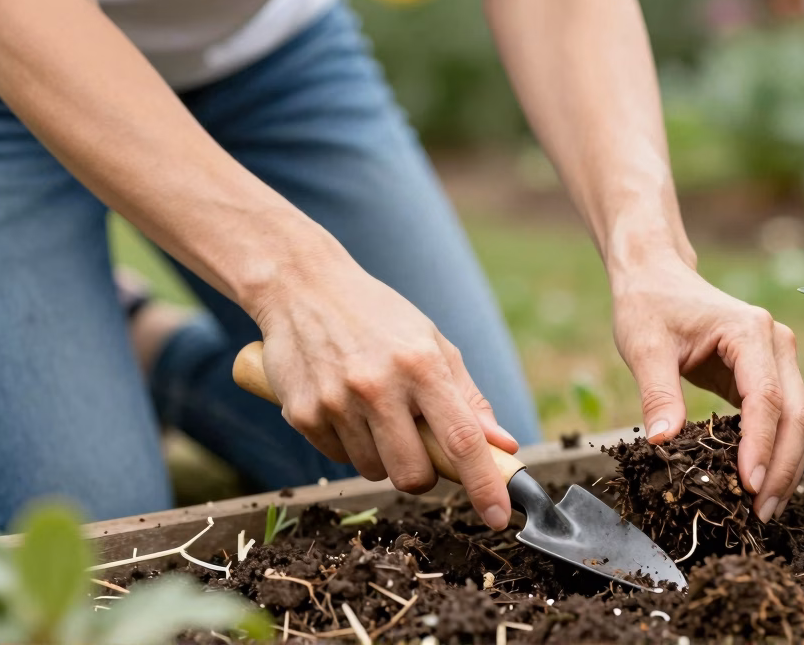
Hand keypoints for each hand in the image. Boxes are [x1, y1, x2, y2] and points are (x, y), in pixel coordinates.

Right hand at [249, 256, 517, 530]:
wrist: (301, 287)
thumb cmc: (377, 315)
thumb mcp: (431, 341)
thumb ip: (467, 396)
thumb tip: (502, 444)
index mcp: (420, 364)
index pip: (461, 439)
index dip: (484, 484)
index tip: (499, 517)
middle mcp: (378, 385)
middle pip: (413, 474)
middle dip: (423, 474)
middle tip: (417, 444)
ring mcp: (336, 402)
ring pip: (374, 471)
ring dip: (383, 456)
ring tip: (374, 411)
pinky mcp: (302, 414)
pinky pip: (338, 457)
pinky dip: (348, 443)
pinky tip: (343, 404)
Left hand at [610, 257, 803, 522]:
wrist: (657, 277)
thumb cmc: (649, 306)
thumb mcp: (643, 346)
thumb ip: (657, 393)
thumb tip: (664, 444)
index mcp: (750, 331)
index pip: (767, 399)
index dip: (761, 447)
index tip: (749, 489)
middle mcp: (776, 343)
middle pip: (797, 415)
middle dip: (782, 468)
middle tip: (760, 515)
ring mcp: (778, 359)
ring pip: (798, 421)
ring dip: (785, 467)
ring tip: (762, 511)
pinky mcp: (769, 374)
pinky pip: (782, 419)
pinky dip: (775, 452)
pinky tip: (757, 485)